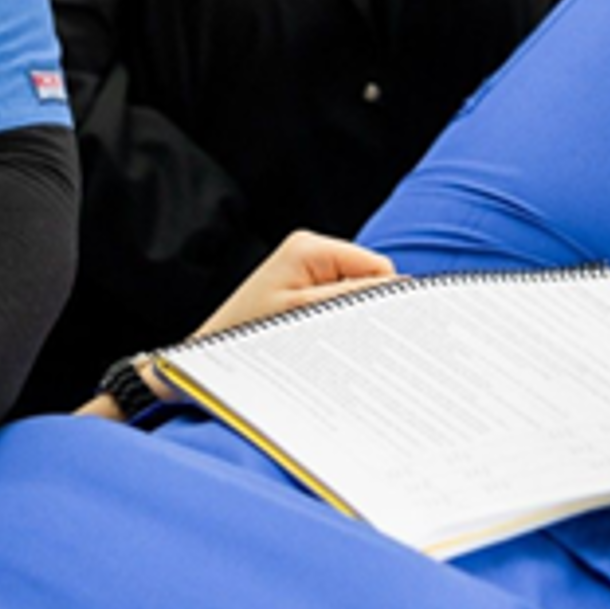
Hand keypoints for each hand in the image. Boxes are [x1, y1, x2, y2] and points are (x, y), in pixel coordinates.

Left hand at [191, 230, 395, 339]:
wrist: (208, 360)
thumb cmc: (250, 335)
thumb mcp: (308, 315)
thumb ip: (354, 296)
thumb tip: (401, 286)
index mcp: (309, 248)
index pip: (378, 268)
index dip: (381, 300)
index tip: (371, 332)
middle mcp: (307, 250)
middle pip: (367, 278)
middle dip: (362, 309)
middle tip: (341, 339)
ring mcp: (302, 268)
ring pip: (353, 293)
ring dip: (345, 318)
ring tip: (317, 339)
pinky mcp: (298, 287)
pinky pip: (335, 302)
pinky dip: (332, 322)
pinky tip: (313, 339)